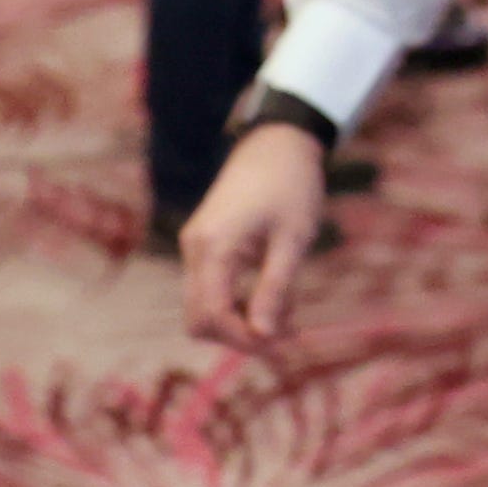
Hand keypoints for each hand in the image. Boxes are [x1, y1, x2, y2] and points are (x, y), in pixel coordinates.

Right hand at [177, 125, 328, 350]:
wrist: (277, 141)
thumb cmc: (291, 185)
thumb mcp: (293, 239)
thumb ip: (276, 288)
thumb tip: (264, 336)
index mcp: (213, 247)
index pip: (212, 315)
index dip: (242, 340)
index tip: (280, 345)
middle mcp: (194, 248)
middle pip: (199, 318)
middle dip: (238, 335)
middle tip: (285, 335)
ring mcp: (195, 245)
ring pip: (203, 306)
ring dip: (239, 319)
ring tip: (287, 312)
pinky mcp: (204, 243)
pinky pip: (210, 287)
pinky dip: (236, 300)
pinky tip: (272, 294)